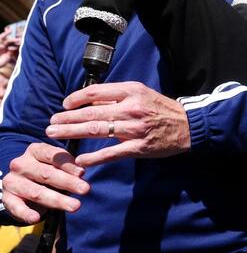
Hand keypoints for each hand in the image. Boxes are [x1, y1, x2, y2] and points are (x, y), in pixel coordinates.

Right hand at [2, 142, 89, 221]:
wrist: (21, 186)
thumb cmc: (46, 172)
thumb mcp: (56, 165)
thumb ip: (67, 167)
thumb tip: (81, 173)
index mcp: (34, 151)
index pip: (52, 155)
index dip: (68, 164)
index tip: (82, 173)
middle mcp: (21, 164)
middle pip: (46, 174)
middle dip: (68, 182)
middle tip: (85, 189)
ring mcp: (12, 181)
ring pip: (36, 192)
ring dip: (57, 200)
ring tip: (74, 206)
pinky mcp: (7, 198)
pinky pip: (16, 206)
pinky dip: (26, 213)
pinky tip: (36, 218)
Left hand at [45, 82, 189, 166]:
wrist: (189, 125)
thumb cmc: (161, 109)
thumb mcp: (142, 94)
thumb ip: (117, 98)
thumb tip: (88, 103)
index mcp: (131, 91)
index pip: (95, 93)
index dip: (76, 99)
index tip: (64, 106)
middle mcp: (132, 108)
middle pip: (91, 113)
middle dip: (67, 119)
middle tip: (51, 124)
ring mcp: (135, 129)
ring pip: (97, 130)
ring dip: (73, 133)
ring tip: (56, 135)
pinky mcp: (139, 147)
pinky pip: (112, 153)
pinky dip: (95, 157)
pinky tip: (81, 160)